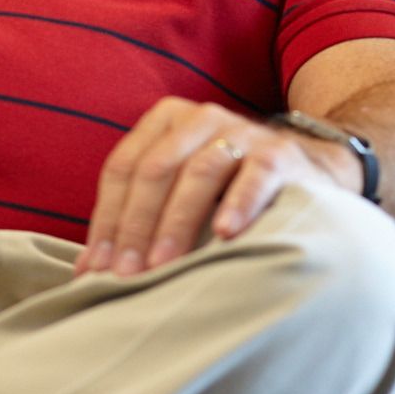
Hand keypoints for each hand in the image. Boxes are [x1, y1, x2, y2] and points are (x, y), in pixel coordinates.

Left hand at [75, 98, 357, 278]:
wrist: (308, 171)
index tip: (94, 268)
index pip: (123, 169)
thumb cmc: (227, 189)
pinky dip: (239, 204)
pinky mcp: (280, 154)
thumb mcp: (180, 189)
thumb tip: (86, 273)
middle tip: (124, 275)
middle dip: (134, 226)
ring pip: (199, 172)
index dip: (106, 219)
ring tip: (163, 264)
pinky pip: (255, 176)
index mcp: (164, 122)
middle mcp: (199, 119)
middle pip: (154, 170)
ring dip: (177, 222)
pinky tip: (225, 234)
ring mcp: (241, 132)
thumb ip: (138, 217)